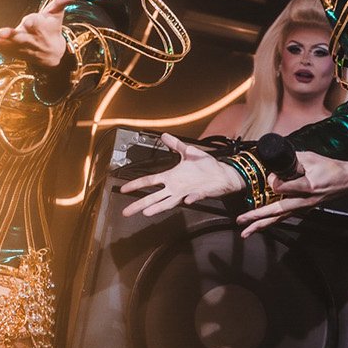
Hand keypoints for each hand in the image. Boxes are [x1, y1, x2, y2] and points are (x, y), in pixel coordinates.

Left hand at [0, 0, 78, 67]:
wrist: (51, 56)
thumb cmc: (52, 29)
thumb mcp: (57, 14)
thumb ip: (62, 1)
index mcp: (41, 28)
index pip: (37, 24)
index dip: (33, 22)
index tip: (29, 21)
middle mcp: (29, 38)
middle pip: (20, 36)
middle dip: (13, 35)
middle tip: (3, 33)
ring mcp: (19, 46)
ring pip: (8, 44)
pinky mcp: (11, 50)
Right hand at [118, 133, 244, 217]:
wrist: (224, 174)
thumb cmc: (208, 166)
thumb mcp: (189, 151)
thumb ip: (176, 144)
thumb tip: (164, 135)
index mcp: (172, 177)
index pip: (150, 181)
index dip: (136, 184)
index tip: (124, 189)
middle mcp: (176, 187)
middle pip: (153, 197)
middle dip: (139, 204)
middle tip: (127, 211)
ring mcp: (186, 192)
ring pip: (168, 202)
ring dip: (158, 206)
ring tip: (147, 211)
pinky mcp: (199, 193)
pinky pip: (194, 197)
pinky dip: (191, 199)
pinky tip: (186, 200)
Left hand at [236, 151, 347, 236]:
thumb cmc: (331, 168)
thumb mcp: (312, 158)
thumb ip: (292, 161)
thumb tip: (275, 163)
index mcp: (307, 186)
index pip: (283, 187)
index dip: (273, 181)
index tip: (270, 175)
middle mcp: (304, 201)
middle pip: (277, 210)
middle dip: (257, 216)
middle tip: (241, 220)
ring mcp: (304, 207)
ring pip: (279, 218)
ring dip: (261, 225)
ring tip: (245, 232)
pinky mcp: (303, 209)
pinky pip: (285, 217)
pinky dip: (272, 222)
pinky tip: (260, 226)